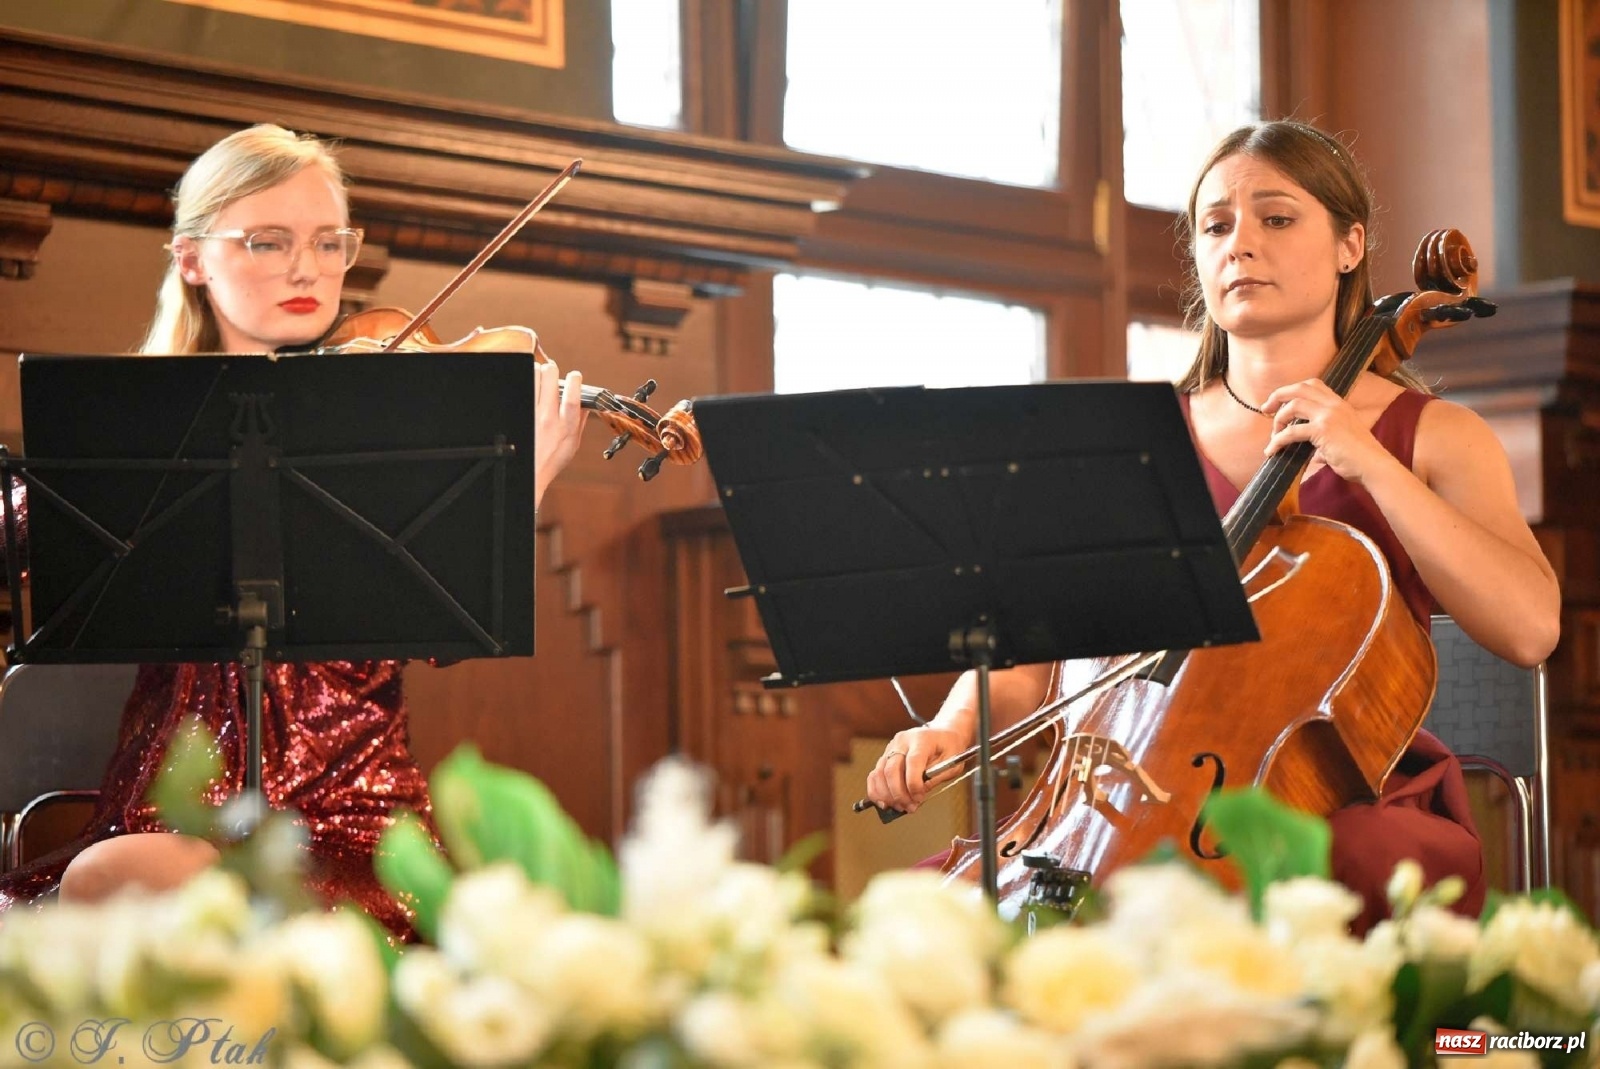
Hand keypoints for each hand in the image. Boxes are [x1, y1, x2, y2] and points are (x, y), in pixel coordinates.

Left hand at [534, 359, 587, 508]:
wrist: (531, 471)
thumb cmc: (552, 460)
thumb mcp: (574, 442)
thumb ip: (579, 421)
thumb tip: (585, 404)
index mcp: (565, 425)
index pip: (572, 397)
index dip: (575, 380)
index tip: (575, 376)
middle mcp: (548, 417)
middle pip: (549, 378)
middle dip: (552, 369)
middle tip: (552, 373)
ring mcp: (532, 414)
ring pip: (533, 378)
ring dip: (537, 373)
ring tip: (539, 378)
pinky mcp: (522, 413)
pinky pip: (524, 389)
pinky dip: (529, 384)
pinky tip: (532, 388)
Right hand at [865, 725, 969, 813]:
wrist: (941, 734)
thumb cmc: (948, 749)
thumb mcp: (952, 763)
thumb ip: (935, 777)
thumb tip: (917, 794)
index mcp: (921, 739)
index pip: (913, 762)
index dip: (914, 784)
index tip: (919, 799)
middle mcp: (902, 741)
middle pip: (892, 769)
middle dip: (899, 793)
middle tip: (910, 807)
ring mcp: (891, 747)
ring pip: (880, 773)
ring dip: (887, 795)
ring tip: (900, 807)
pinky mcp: (885, 756)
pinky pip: (874, 775)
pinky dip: (876, 791)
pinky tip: (884, 803)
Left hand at [1262, 379, 1394, 484]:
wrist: (1373, 465)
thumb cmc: (1359, 457)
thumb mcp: (1341, 440)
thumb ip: (1324, 440)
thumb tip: (1311, 452)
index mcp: (1339, 404)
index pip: (1313, 384)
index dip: (1293, 390)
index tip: (1279, 402)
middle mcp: (1334, 405)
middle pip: (1299, 388)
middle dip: (1278, 396)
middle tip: (1265, 409)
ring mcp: (1329, 415)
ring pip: (1293, 406)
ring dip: (1278, 420)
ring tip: (1273, 436)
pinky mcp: (1323, 430)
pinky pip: (1291, 432)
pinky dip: (1277, 441)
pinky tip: (1272, 450)